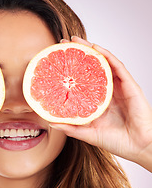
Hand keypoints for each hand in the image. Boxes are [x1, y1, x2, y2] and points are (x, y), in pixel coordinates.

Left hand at [50, 36, 151, 171]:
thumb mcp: (88, 133)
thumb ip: (70, 127)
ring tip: (76, 40)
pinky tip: (96, 49)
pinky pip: (118, 66)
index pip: (82, 78)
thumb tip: (50, 122)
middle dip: (78, 53)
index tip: (55, 59)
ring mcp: (119, 86)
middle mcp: (107, 90)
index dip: (70, 68)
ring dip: (91, 49)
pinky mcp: (130, 85)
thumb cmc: (116, 141)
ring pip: (104, 62)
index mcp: (97, 99)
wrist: (139, 147)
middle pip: (92, 66)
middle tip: (63, 43)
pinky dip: (107, 56)